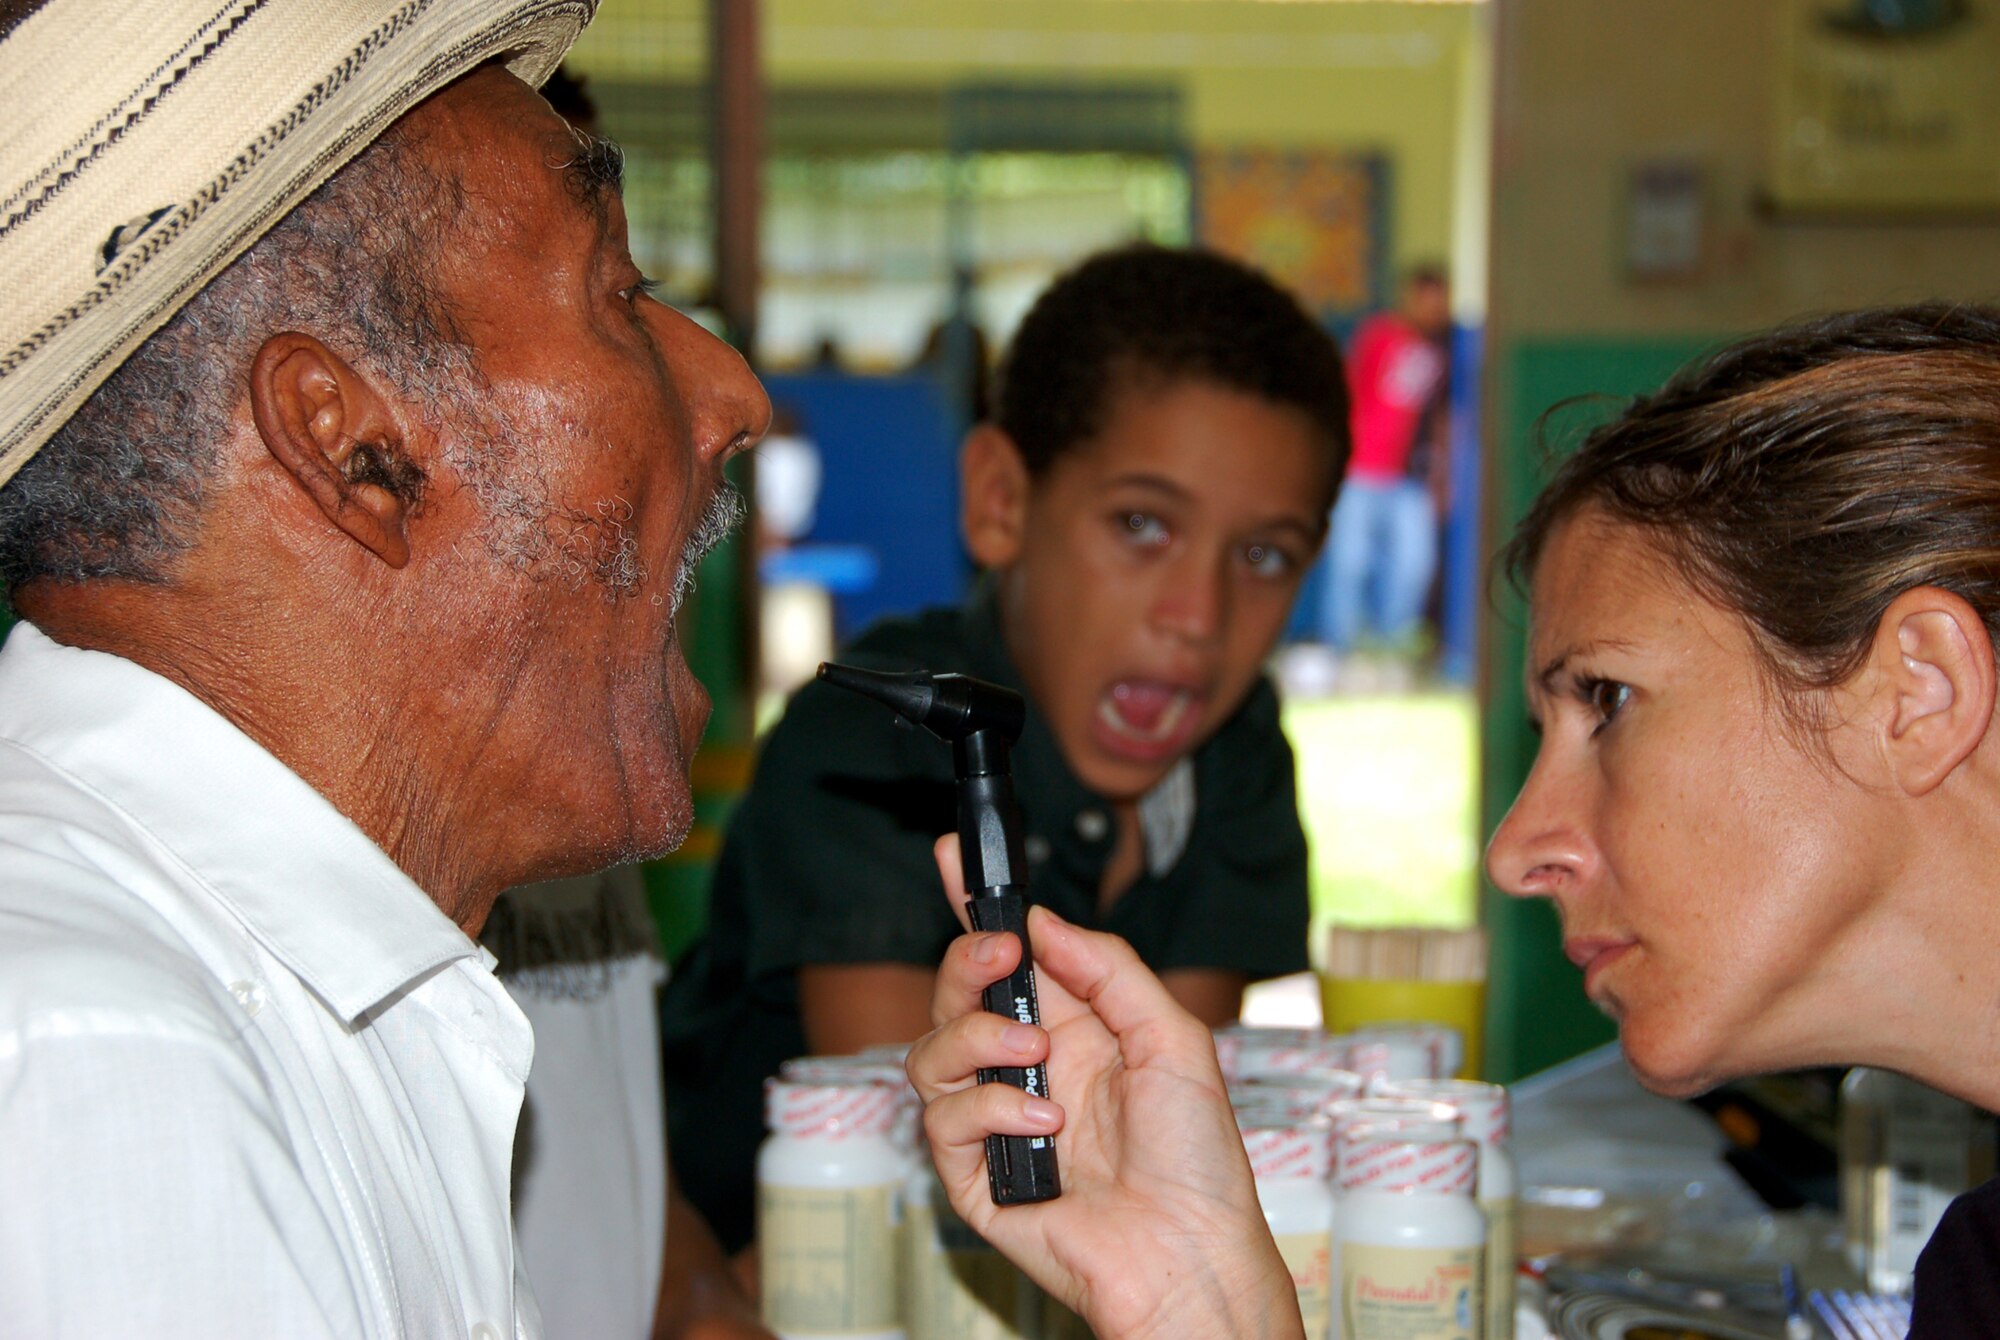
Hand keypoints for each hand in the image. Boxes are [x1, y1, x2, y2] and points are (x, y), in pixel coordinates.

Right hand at [905, 837, 1302, 1339]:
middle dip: (967, 962)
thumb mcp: (1173, 1037)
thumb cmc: (1197, 1158)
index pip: (1010, 959)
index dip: (976, 910)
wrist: (1189, 1251)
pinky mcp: (975, 1175)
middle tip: (1000, 957)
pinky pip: (943, 1120)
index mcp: (1074, 1029)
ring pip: (931, 1051)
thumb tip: (1044, 922)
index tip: (953, 859)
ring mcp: (997, 1121)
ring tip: (1036, 1056)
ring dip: (978, 1039)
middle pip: (956, 994)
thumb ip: (1107, 969)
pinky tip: (1044, 1125)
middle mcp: (1028, 1068)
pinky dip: (990, 1110)